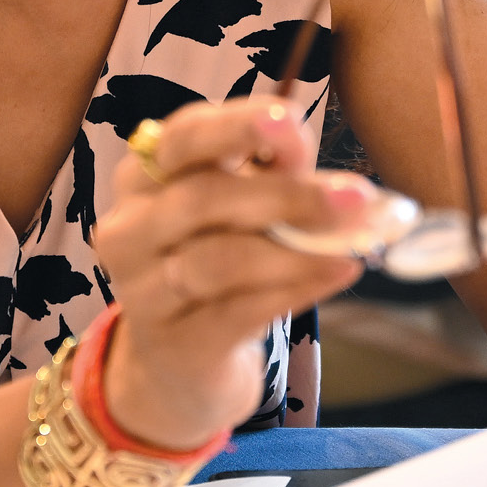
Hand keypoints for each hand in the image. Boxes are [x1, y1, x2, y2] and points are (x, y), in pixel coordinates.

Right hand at [93, 97, 370, 450]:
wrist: (182, 364)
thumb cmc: (218, 261)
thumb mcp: (240, 209)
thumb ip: (276, 179)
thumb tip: (342, 183)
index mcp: (144, 175)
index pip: (182, 137)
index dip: (236, 126)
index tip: (292, 122)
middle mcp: (130, 227)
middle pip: (203, 198)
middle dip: (286, 195)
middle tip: (356, 197)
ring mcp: (142, 290)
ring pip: (218, 261)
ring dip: (295, 251)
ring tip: (354, 246)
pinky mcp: (173, 344)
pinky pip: (236, 312)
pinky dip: (293, 291)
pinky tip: (337, 274)